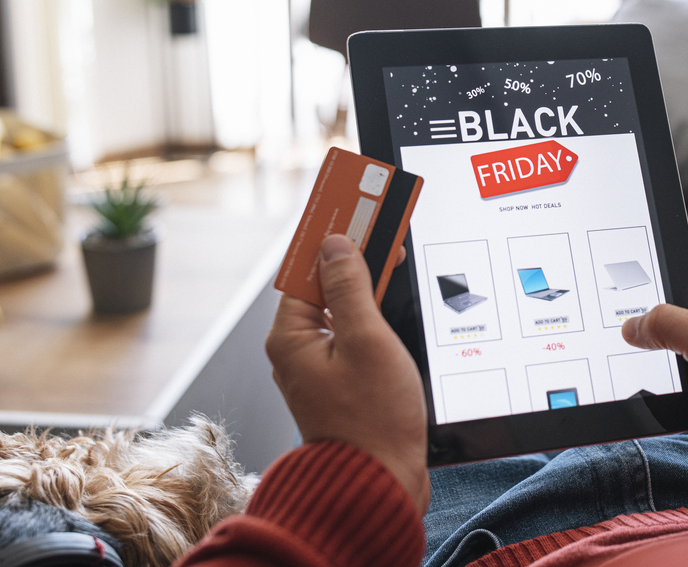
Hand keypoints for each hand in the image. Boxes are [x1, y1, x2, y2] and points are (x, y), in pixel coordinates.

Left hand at [265, 235, 429, 513]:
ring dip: (368, 282)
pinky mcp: (343, 382)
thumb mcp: (366, 340)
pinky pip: (354, 332)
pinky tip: (396, 303)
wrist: (378, 485)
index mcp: (292, 336)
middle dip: (355, 253)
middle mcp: (299, 350)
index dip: (333, 233)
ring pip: (343, 307)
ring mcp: (320, 367)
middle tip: (383, 221)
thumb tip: (336, 245)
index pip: (306, 266)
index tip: (354, 203)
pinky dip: (374, 312)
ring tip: (393, 253)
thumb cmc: (372, 422)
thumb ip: (351, 287)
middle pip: (325, 283)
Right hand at [622, 238, 687, 512]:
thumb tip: (631, 325)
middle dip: (635, 299)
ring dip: (636, 345)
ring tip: (604, 340)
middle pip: (662, 295)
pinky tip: (619, 377)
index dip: (658, 243)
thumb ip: (668, 323)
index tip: (620, 242)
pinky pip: (654, 376)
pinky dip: (640, 378)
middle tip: (601, 300)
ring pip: (654, 338)